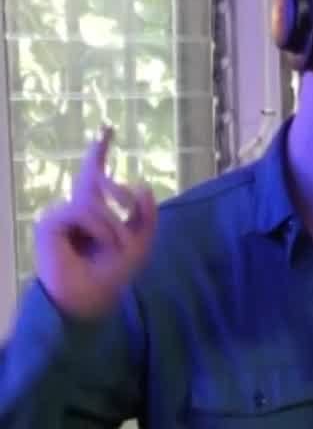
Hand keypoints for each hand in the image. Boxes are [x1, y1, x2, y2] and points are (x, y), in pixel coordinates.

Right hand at [35, 128, 156, 319]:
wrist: (90, 300)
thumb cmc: (111, 276)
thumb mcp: (139, 245)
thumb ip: (145, 216)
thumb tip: (143, 184)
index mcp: (95, 213)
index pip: (96, 176)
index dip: (100, 152)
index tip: (108, 128)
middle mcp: (76, 209)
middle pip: (88, 175)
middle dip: (105, 167)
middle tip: (119, 171)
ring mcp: (62, 215)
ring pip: (94, 201)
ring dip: (114, 224)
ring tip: (119, 246)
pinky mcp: (50, 222)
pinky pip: (83, 212)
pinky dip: (100, 228)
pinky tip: (104, 245)